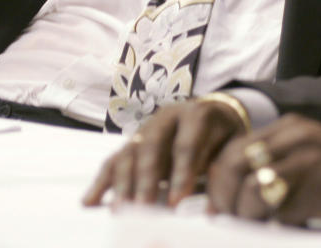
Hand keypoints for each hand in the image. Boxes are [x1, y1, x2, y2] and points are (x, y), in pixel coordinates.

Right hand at [82, 99, 247, 206]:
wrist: (215, 112)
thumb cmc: (224, 136)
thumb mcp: (230, 147)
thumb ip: (220, 172)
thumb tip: (212, 209)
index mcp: (197, 115)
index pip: (186, 145)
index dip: (181, 174)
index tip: (176, 202)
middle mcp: (167, 117)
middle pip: (152, 146)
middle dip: (146, 179)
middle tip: (142, 207)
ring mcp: (146, 127)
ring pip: (130, 152)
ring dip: (123, 182)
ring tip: (120, 209)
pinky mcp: (132, 141)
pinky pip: (114, 159)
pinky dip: (102, 181)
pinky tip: (90, 201)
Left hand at [207, 114, 320, 226]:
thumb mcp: (312, 153)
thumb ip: (278, 162)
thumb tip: (234, 193)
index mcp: (291, 127)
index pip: (234, 148)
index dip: (218, 180)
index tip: (216, 205)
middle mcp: (295, 136)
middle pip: (233, 164)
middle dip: (223, 198)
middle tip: (226, 219)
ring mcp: (307, 159)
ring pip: (250, 189)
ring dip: (247, 216)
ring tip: (260, 226)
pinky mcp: (318, 185)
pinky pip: (278, 211)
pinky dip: (275, 225)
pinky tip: (291, 226)